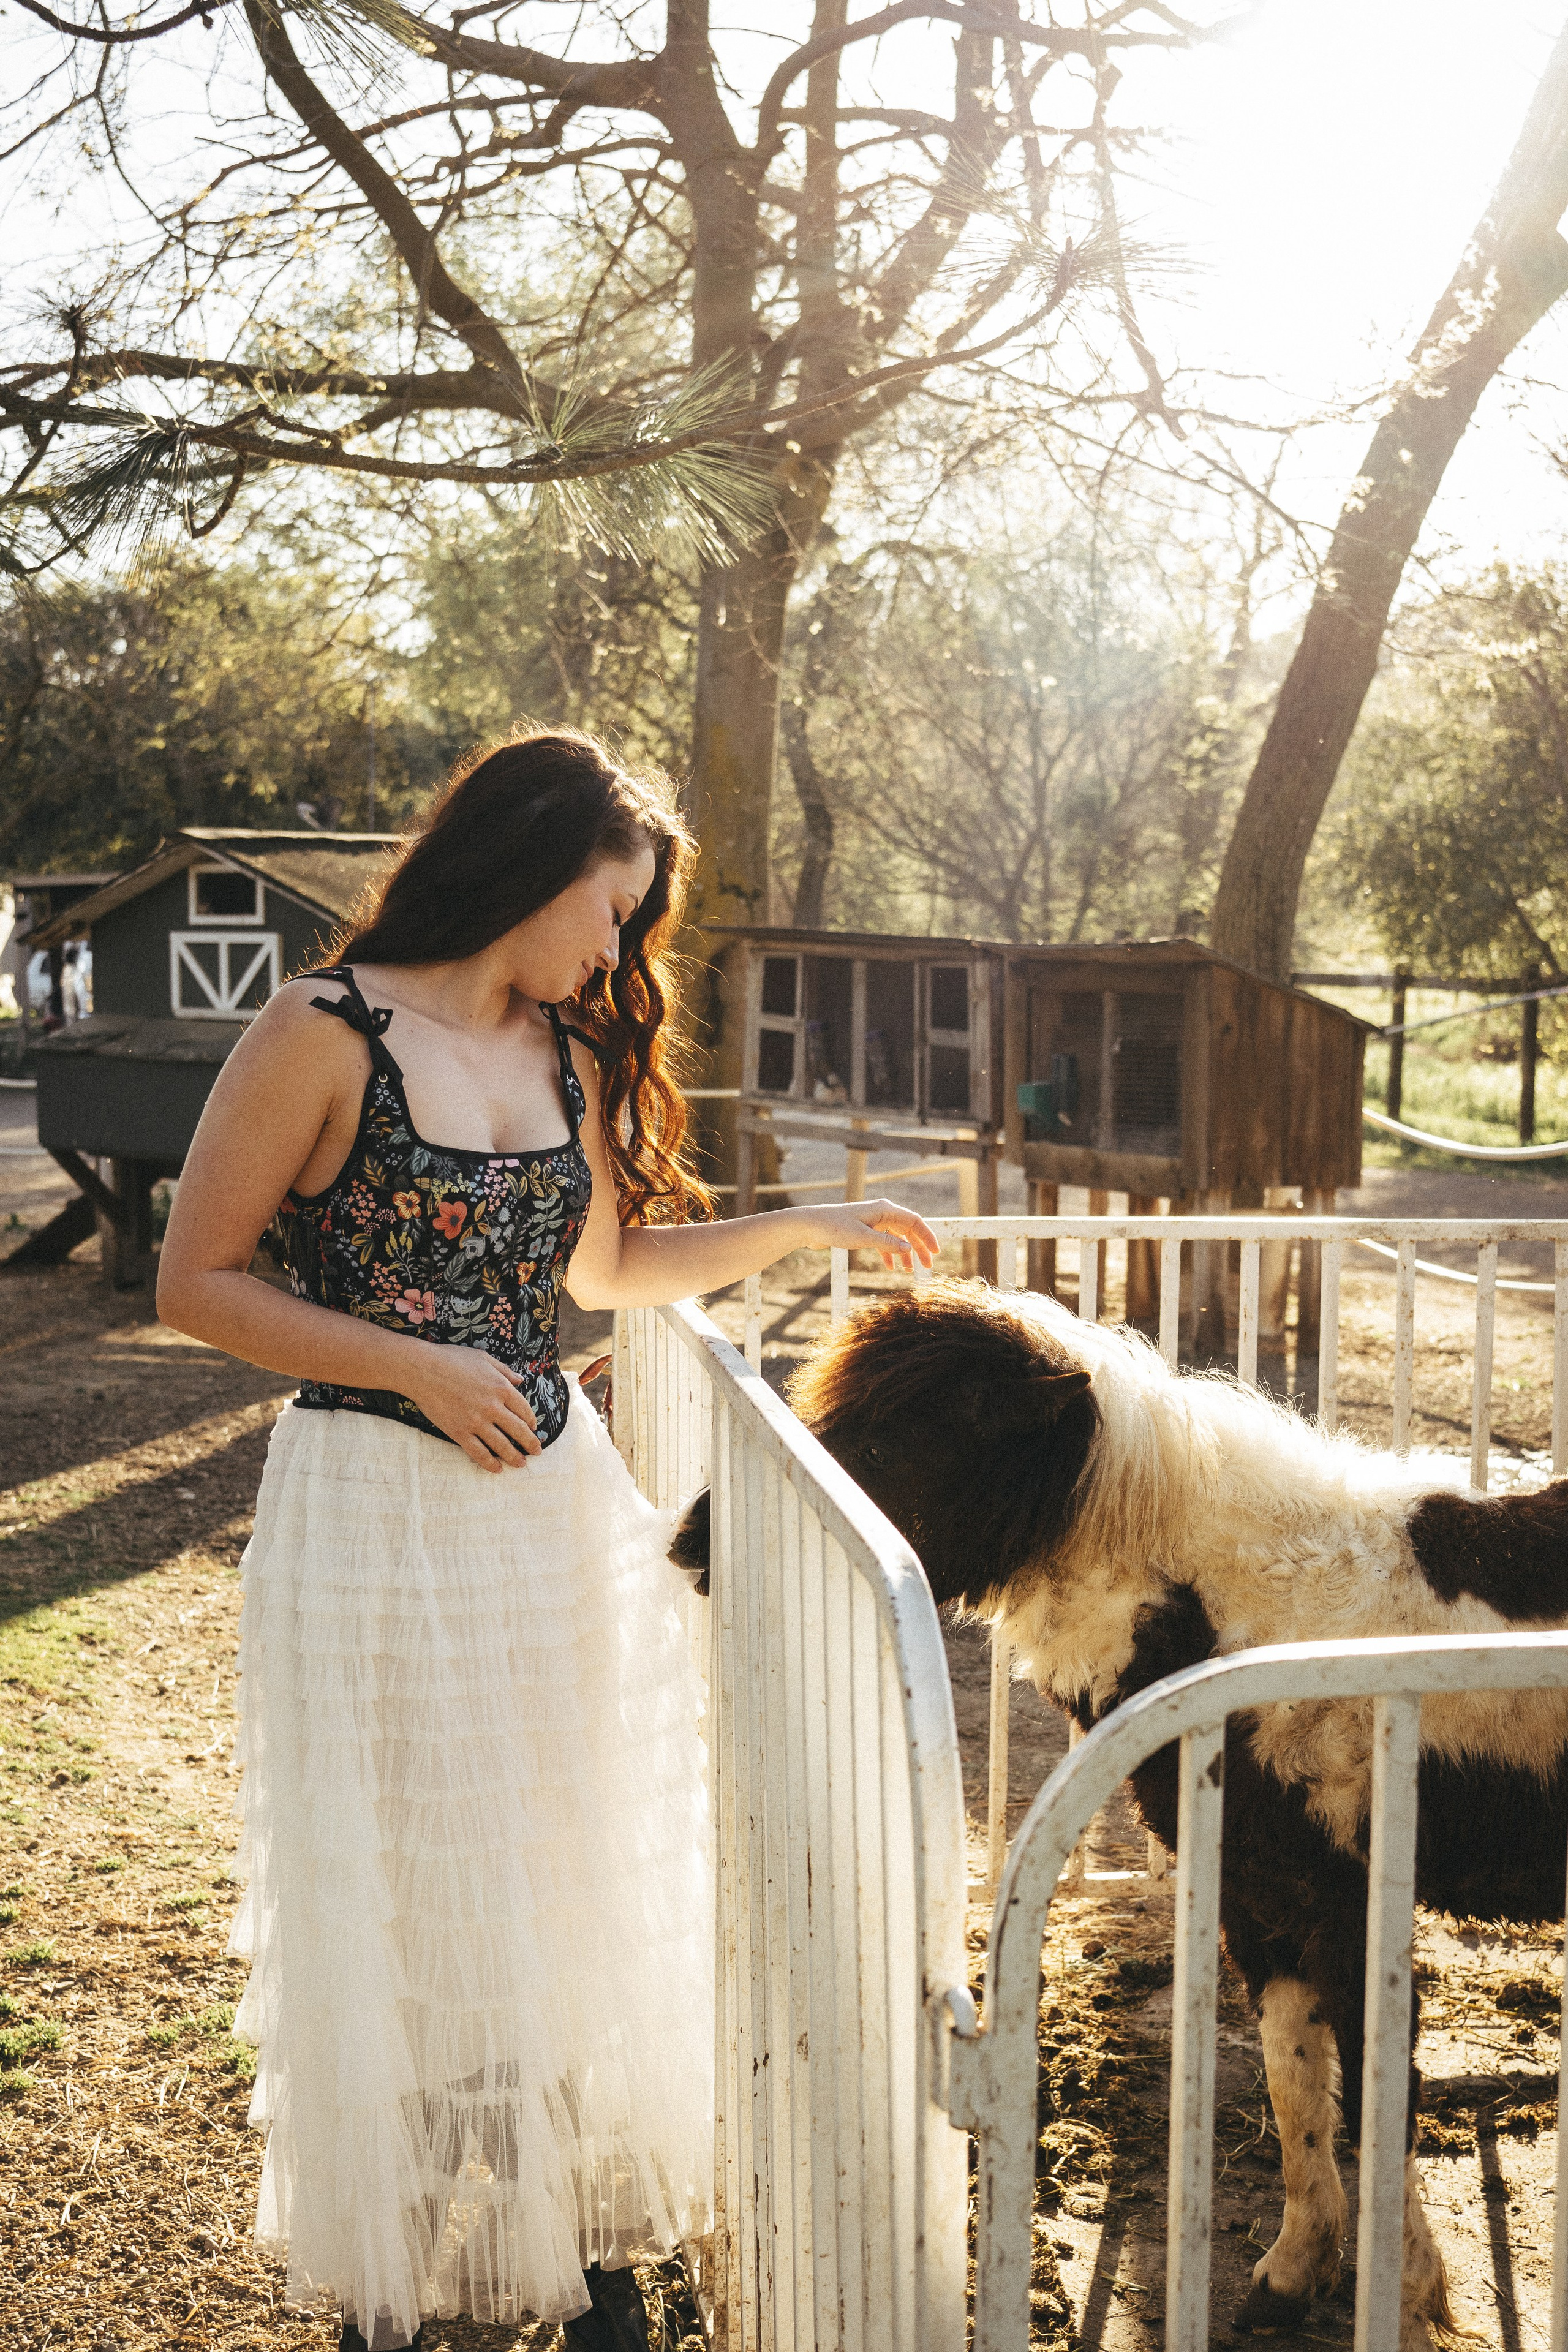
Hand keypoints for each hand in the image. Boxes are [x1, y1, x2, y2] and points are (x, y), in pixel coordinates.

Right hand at [402, 1343, 541, 1469]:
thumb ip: (504, 1370)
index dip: (531, 1421)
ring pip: (501, 1445)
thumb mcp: (483, 1358)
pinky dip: (489, 1463)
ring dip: (514, 1457)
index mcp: (501, 1388)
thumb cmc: (452, 1359)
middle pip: (518, 1430)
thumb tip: (520, 1380)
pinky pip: (478, 1452)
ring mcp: (476, 1421)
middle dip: (530, 1443)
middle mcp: (493, 1407)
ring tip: (521, 1464)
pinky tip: (497, 1469)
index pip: (524, 1409)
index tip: (533, 1427)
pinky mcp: (459, 1432)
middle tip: (537, 1451)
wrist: (422, 1370)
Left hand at [805, 1199, 939, 1271]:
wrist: (810, 1225)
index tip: (936, 1252)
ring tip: (911, 1270)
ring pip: (896, 1237)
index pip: (914, 1221)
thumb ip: (887, 1244)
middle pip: (908, 1230)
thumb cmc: (835, 1228)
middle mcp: (881, 1213)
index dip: (927, 1236)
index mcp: (885, 1209)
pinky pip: (883, 1242)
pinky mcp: (864, 1230)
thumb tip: (909, 1249)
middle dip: (918, 1247)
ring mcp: (873, 1221)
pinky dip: (889, 1253)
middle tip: (927, 1265)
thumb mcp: (863, 1238)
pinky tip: (891, 1267)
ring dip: (904, 1253)